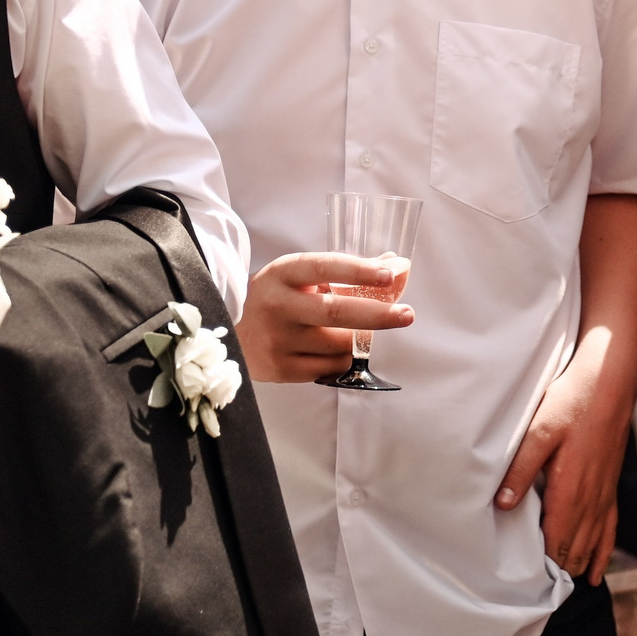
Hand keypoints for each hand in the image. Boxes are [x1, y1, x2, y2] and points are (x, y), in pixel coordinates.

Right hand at [237, 252, 410, 381]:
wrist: (229, 331)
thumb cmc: (276, 298)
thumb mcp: (300, 276)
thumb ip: (345, 272)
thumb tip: (397, 267)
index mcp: (283, 273)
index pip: (324, 266)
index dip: (359, 270)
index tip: (389, 274)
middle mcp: (278, 305)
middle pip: (336, 312)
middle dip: (378, 314)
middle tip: (407, 315)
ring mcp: (278, 340)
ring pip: (339, 344)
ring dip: (357, 340)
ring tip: (348, 333)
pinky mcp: (280, 369)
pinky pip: (330, 367)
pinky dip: (342, 359)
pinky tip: (330, 350)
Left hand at [495, 347, 633, 580]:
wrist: (609, 381)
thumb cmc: (572, 402)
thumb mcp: (538, 432)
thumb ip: (520, 470)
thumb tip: (503, 506)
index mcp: (570, 491)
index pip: (556, 543)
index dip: (543, 568)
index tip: (527, 590)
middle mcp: (591, 499)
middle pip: (573, 549)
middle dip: (557, 574)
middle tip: (536, 599)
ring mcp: (604, 493)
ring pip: (591, 544)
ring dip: (576, 566)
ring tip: (561, 592)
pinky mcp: (609, 484)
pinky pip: (609, 529)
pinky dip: (601, 553)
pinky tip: (596, 570)